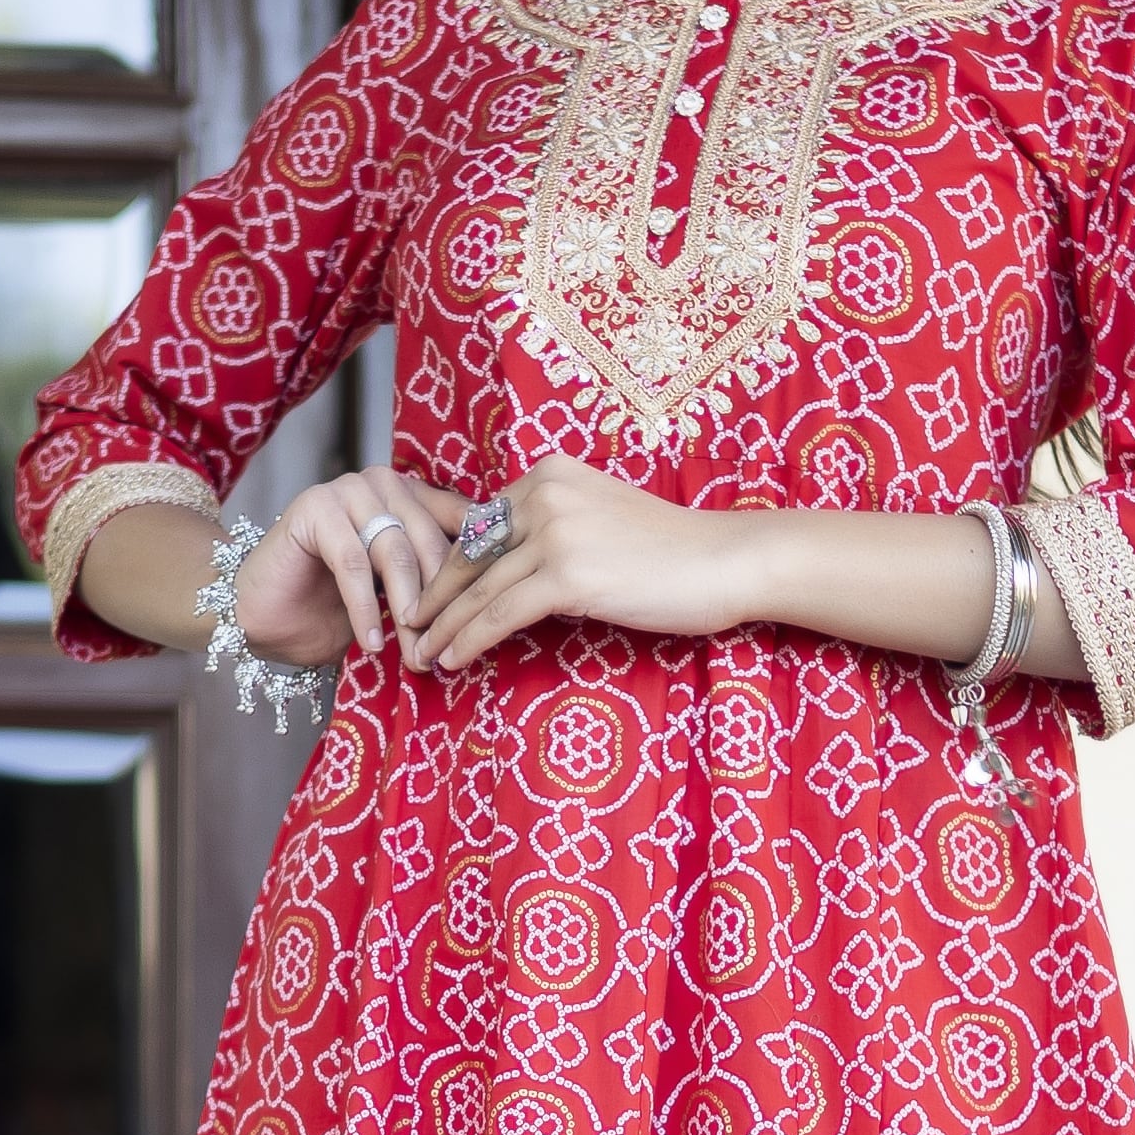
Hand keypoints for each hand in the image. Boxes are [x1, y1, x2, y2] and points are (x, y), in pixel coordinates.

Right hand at [232, 469, 464, 670]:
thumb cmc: (329, 610)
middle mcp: (384, 483)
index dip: (474, 575)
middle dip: (439, 605)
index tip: (485, 622)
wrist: (261, 616)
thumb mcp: (395, 599)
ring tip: (413, 655)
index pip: (458, 528)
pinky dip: (365, 608)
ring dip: (406, 610)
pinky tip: (371, 643)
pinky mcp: (314, 508)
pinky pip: (353, 563)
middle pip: (429, 544)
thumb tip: (488, 612)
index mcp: (411, 497)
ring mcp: (348, 490)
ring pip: (395, 552)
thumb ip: (434, 589)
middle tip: (442, 652)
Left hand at [408, 458, 760, 675]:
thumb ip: (551, 531)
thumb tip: (507, 571)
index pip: (481, 526)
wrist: (725, 561)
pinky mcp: (569, 574)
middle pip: (471, 555)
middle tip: (409, 631)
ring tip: (422, 657)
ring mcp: (556, 532)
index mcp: (548, 474)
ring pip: (480, 589)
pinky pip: (502, 614)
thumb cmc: (671, 552)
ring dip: (444, 628)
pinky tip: (452, 661)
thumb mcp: (600, 522)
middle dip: (435, 600)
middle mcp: (545, 493)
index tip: (427, 600)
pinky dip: (470, 640)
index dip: (449, 569)